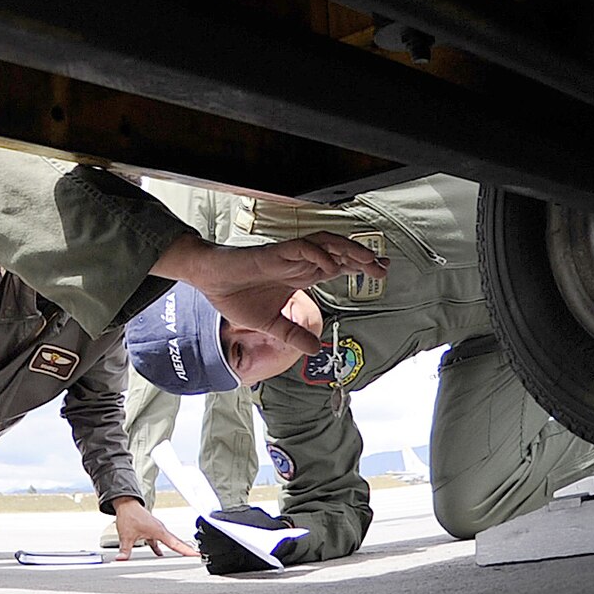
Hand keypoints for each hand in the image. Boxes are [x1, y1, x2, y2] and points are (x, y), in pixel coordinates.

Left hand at [110, 497, 197, 560]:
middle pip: (177, 542)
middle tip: (197, 557)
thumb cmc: (129, 514)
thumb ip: (125, 550)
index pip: (176, 544)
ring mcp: (156, 530)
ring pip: (169, 541)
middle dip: (186, 550)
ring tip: (183, 557)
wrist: (126, 504)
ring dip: (176, 548)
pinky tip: (160, 555)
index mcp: (159, 531)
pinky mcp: (151, 530)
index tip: (196, 555)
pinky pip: (159, 541)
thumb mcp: (126, 536)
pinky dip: (161, 548)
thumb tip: (121, 559)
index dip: (187, 551)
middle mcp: (160, 530)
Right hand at [154, 231, 385, 354]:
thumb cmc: (236, 296)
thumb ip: (293, 334)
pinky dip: (317, 254)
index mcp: (299, 275)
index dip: (358, 267)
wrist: (209, 280)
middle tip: (383, 267)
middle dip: (362, 258)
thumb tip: (315, 349)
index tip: (380, 272)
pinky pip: (301, 248)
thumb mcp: (271, 324)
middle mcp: (298, 262)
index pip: (336, 267)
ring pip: (325, 245)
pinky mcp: (273, 253)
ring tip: (368, 260)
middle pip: (337, 253)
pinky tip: (329, 263)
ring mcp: (287, 256)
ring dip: (347, 251)